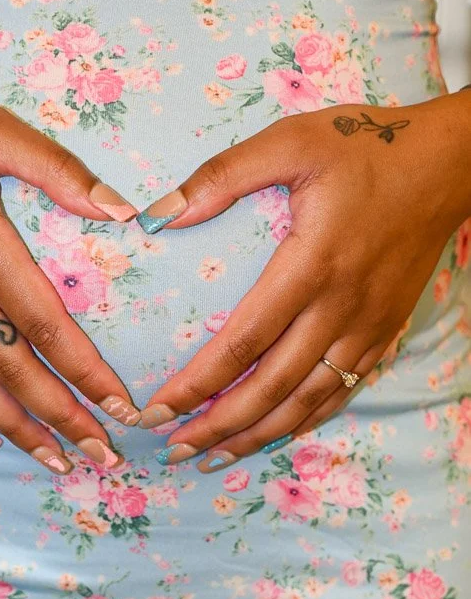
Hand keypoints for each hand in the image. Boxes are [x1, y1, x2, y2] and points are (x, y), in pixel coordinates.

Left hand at [135, 94, 470, 471]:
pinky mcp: (386, 329)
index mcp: (310, 265)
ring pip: (309, 399)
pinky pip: (343, 389)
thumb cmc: (366, 147)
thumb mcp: (290, 142)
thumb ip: (221, 176)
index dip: (197, 383)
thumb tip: (156, 215)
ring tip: (215, 456)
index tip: (157, 409)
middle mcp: (340, 308)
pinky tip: (278, 430)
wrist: (449, 163)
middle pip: (272, 386)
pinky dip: (306, 418)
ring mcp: (367, 325)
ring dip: (259, 433)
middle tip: (174, 448)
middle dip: (219, 424)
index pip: (242, 343)